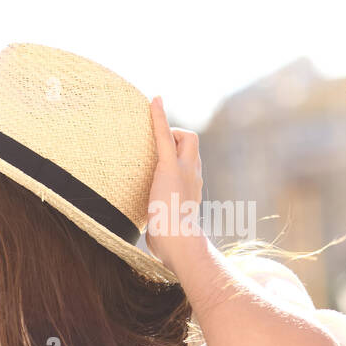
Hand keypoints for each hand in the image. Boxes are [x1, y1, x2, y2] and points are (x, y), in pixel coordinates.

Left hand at [145, 96, 204, 271]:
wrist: (179, 243)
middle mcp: (194, 175)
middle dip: (179, 140)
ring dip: (170, 134)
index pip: (190, 163)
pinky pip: (165, 135)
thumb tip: (152, 244)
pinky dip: (158, 117)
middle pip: (192, 144)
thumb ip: (161, 227)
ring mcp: (185, 169)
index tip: (169, 157)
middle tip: (159, 151)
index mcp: (192, 188)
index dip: (180, 156)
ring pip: (186, 137)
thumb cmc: (171, 244)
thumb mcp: (166, 231)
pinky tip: (153, 101)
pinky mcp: (170, 167)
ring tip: (152, 145)